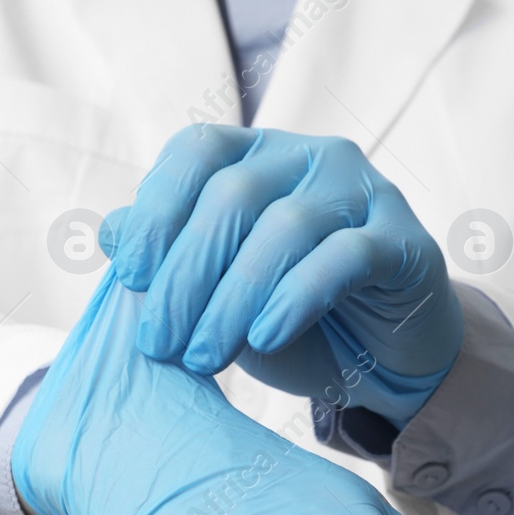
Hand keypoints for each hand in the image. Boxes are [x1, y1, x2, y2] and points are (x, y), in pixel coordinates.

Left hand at [103, 126, 462, 428]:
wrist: (386, 362)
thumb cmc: (294, 321)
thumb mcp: (219, 295)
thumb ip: (170, 260)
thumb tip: (108, 231)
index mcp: (260, 156)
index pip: (198, 152)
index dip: (158, 208)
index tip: (129, 276)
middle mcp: (312, 158)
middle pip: (233, 195)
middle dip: (186, 275)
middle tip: (159, 342)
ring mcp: (364, 193)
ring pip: (285, 227)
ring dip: (233, 298)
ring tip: (205, 356)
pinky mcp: (405, 240)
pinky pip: (345, 257)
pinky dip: (296, 298)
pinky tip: (264, 339)